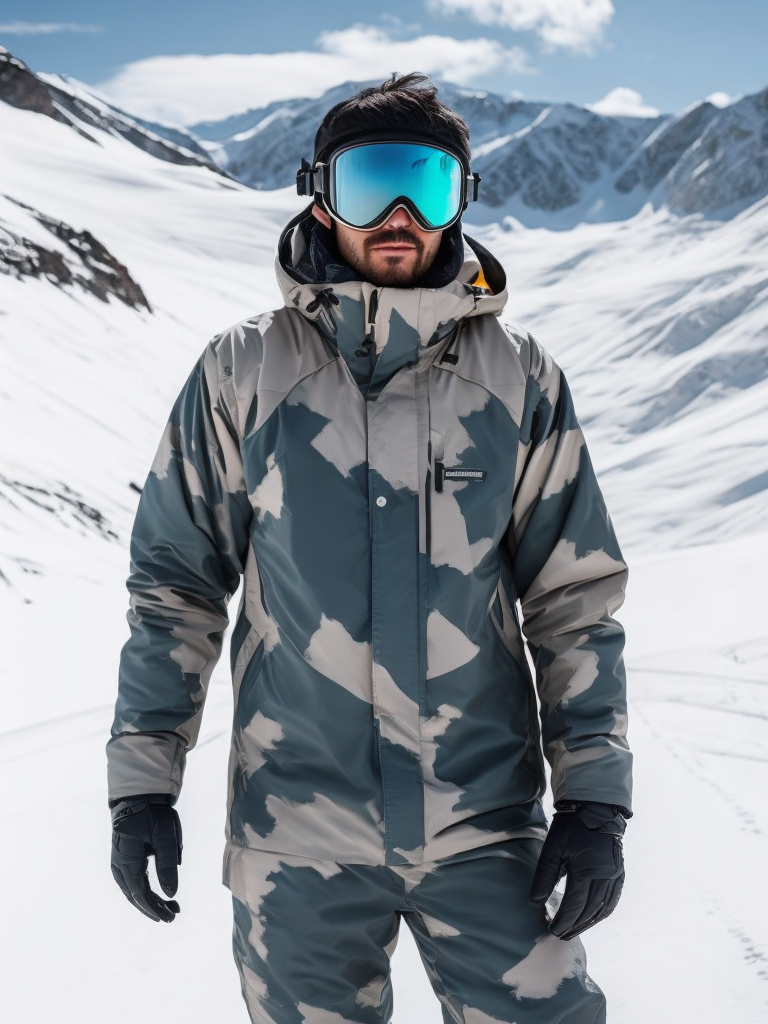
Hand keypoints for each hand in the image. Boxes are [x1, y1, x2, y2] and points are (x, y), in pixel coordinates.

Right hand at [110, 794, 182, 922]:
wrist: (137, 796)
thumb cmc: (151, 813)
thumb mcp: (165, 836)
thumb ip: (167, 864)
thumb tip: (171, 893)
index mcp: (127, 862)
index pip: (140, 895)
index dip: (155, 909)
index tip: (170, 916)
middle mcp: (119, 866)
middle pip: (135, 896)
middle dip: (154, 908)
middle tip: (173, 915)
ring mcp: (118, 863)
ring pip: (132, 891)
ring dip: (149, 901)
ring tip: (169, 907)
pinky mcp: (122, 859)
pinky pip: (132, 882)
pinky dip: (144, 891)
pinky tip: (156, 895)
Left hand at [530, 801, 627, 940]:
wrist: (596, 809)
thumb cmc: (571, 827)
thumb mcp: (553, 848)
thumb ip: (546, 876)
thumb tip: (536, 901)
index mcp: (587, 869)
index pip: (575, 904)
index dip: (564, 920)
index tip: (552, 930)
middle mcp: (605, 876)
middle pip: (590, 911)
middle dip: (575, 925)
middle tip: (561, 936)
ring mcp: (615, 875)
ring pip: (603, 908)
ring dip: (589, 923)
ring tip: (574, 931)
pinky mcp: (619, 873)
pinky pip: (613, 900)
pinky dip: (602, 912)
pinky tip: (594, 918)